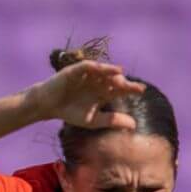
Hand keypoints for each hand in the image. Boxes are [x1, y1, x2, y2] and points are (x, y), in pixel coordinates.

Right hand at [28, 62, 147, 129]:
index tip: (141, 90)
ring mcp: (87, 75)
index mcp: (103, 93)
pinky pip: (88, 66)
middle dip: (123, 82)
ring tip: (120, 75)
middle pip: (114, 79)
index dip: (130, 88)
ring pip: (103, 71)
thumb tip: (134, 125)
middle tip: (133, 86)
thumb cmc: (70, 113)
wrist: (48, 106)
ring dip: (111, 72)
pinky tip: (103, 69)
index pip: (120, 89)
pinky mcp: (75, 71)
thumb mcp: (93, 120)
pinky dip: (96, 67)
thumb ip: (112, 121)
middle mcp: (98, 82)